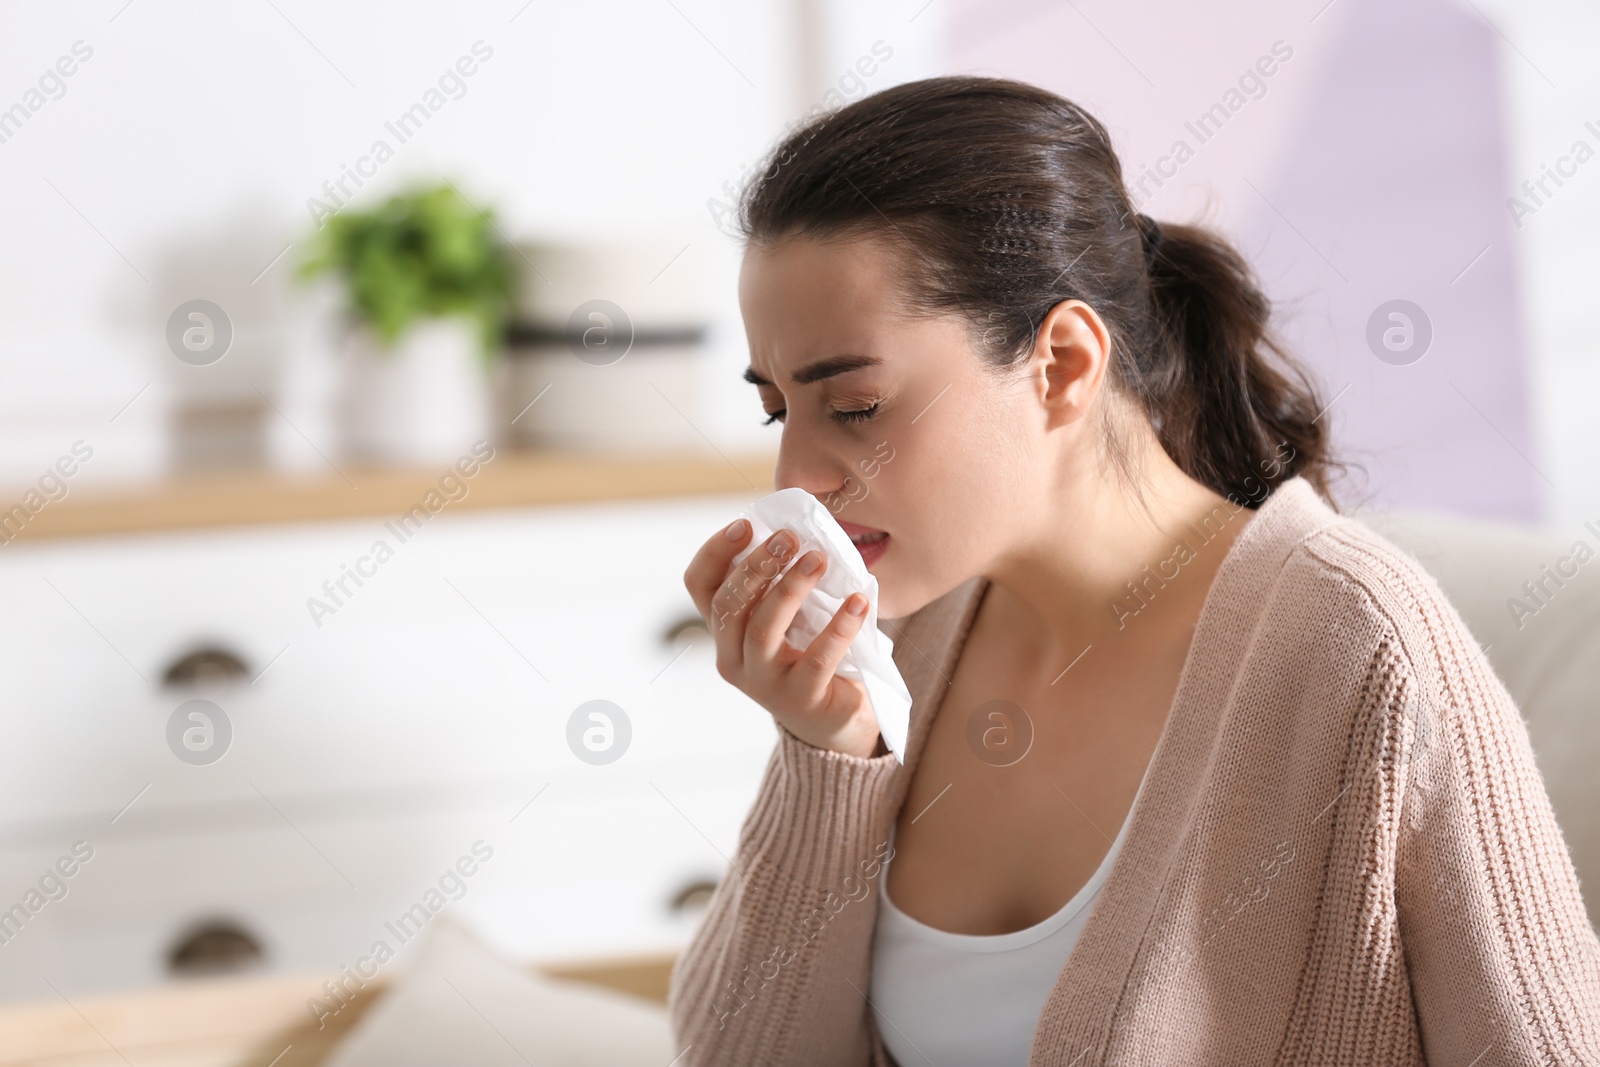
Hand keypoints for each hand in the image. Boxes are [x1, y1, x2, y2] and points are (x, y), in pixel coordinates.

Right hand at [684, 518, 882, 757]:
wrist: (834, 719)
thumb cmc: (808, 652)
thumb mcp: (786, 615)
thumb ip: (779, 582)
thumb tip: (795, 531)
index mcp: (724, 630)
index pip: (699, 585)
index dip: (715, 552)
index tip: (746, 524)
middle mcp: (733, 658)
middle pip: (727, 606)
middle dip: (756, 565)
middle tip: (788, 537)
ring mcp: (764, 683)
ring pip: (762, 630)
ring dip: (790, 589)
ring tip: (818, 559)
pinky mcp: (801, 700)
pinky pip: (817, 660)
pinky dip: (838, 627)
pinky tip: (858, 602)